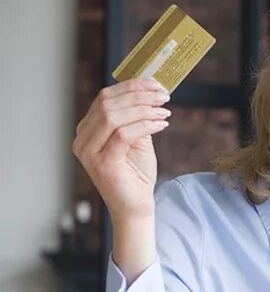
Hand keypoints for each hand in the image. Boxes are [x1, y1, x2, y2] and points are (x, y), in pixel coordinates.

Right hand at [72, 78, 171, 219]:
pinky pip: (124, 134)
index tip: (156, 85)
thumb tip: (149, 92)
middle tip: (163, 97)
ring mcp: (89, 152)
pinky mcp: (102, 163)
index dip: (131, 87)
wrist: (136, 206)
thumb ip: (136, 118)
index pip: (105, 98)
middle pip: (108, 104)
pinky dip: (146, 125)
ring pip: (114, 116)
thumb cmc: (136, 174)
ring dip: (144, 109)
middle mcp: (82, 139)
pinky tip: (162, 124)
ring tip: (164, 112)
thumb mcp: (137, 140)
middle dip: (139, 95)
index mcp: (87, 130)